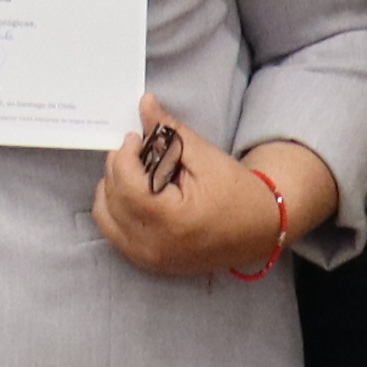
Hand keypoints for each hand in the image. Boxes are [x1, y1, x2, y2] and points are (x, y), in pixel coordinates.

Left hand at [92, 98, 320, 279]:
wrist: (260, 229)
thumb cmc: (238, 193)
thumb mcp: (204, 155)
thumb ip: (169, 130)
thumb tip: (146, 104)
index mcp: (171, 220)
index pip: (126, 182)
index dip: (125, 153)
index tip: (138, 138)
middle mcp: (155, 245)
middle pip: (112, 197)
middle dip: (119, 168)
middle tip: (139, 152)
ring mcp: (150, 258)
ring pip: (106, 216)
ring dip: (113, 188)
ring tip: (136, 172)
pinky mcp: (150, 262)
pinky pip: (115, 233)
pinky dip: (116, 210)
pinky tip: (135, 193)